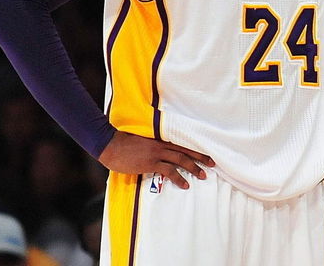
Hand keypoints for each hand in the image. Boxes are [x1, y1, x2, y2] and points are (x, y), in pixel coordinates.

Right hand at [98, 131, 215, 188]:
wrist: (110, 144)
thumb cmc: (123, 143)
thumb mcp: (141, 142)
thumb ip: (151, 147)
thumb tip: (157, 155)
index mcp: (160, 139)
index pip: (182, 143)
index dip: (195, 149)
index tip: (205, 153)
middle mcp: (161, 145)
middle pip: (186, 150)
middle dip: (200, 157)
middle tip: (213, 163)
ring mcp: (156, 153)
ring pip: (181, 160)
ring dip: (194, 168)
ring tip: (204, 175)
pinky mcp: (150, 162)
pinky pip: (169, 171)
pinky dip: (179, 178)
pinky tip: (185, 185)